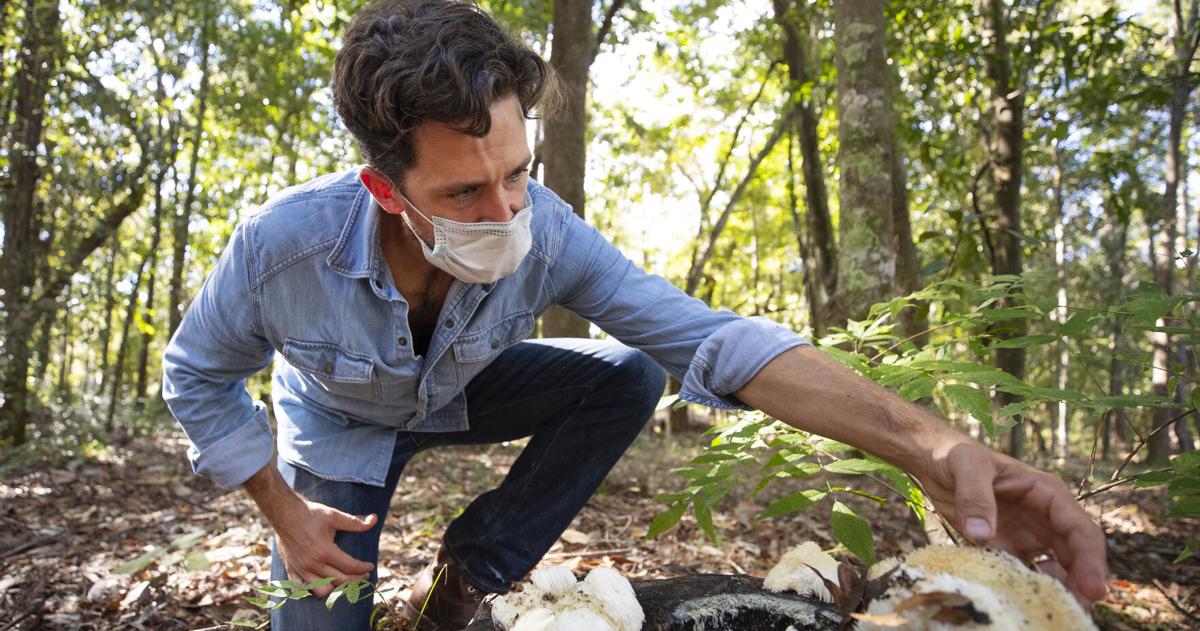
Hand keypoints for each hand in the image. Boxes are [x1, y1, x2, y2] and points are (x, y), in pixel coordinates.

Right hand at [243, 463, 376, 597]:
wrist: (285, 513)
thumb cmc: (311, 514)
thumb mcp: (335, 516)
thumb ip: (355, 522)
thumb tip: (374, 519)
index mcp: (324, 551)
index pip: (350, 567)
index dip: (363, 568)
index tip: (370, 566)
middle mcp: (312, 564)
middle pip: (339, 580)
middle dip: (355, 579)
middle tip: (363, 574)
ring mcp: (300, 569)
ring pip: (321, 590)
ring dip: (335, 588)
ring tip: (344, 581)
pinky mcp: (291, 569)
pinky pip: (300, 590)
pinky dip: (311, 591)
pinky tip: (321, 585)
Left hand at [920, 441, 1107, 605]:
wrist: (935, 461)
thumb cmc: (956, 455)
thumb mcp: (967, 467)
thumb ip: (975, 497)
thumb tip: (982, 535)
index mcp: (1047, 493)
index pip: (1079, 529)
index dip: (1090, 560)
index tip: (1093, 588)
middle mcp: (1046, 516)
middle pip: (1076, 554)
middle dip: (1081, 583)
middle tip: (1077, 608)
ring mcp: (1030, 534)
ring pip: (1059, 567)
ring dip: (1061, 589)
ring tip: (1055, 608)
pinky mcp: (1011, 547)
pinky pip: (1028, 571)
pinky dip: (1031, 586)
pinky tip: (1020, 596)